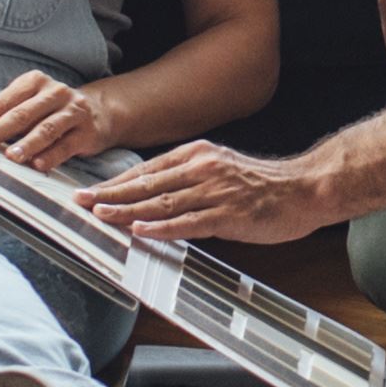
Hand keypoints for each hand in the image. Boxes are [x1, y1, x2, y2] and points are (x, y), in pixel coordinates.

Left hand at [0, 71, 111, 169]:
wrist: (98, 113)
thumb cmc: (48, 109)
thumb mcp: (19, 103)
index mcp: (34, 82)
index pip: (5, 99)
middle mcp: (54, 92)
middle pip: (24, 112)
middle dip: (2, 128)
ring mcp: (73, 112)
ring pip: (47, 128)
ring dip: (28, 143)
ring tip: (11, 156)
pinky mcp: (86, 132)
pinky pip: (67, 145)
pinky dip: (52, 155)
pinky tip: (39, 165)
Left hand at [85, 138, 350, 251]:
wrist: (304, 189)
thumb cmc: (264, 185)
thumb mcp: (222, 168)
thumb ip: (190, 178)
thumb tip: (157, 195)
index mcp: (198, 155)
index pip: (147, 170)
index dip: (116, 182)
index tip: (91, 191)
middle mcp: (202, 168)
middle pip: (147, 184)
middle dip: (111, 194)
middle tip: (81, 202)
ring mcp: (214, 191)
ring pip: (161, 202)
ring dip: (128, 211)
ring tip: (101, 215)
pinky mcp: (227, 214)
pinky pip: (187, 222)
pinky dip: (161, 227)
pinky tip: (141, 231)